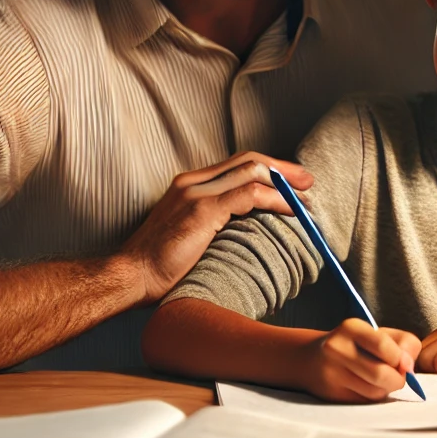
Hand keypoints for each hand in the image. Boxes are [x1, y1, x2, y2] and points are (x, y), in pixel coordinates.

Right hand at [120, 151, 313, 302]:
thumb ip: (213, 222)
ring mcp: (196, 193)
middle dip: (282, 167)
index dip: (267, 168)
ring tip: (306, 195)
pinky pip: (250, 195)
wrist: (129, 277)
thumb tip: (249, 228)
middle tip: (307, 180)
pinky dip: (276, 199)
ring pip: (252, 172)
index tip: (289, 179)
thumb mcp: (189, 234)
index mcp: (188, 184)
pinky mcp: (202, 210)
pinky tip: (291, 210)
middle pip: (248, 160)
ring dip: (284, 182)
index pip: (236, 163)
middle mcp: (192, 181)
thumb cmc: (158, 266)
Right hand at [300, 318, 420, 402]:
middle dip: (397, 379)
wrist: (312, 359)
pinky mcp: (332, 394)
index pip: (382, 346)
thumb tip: (410, 365)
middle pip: (380, 374)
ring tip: (383, 380)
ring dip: (387, 389)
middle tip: (398, 375)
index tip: (407, 363)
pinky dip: (374, 396)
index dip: (401, 358)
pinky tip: (368, 386)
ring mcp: (332, 373)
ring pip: (374, 391)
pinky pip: (365, 401)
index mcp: (351, 327)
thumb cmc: (354, 344)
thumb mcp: (377, 333)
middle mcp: (337, 348)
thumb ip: (402, 342)